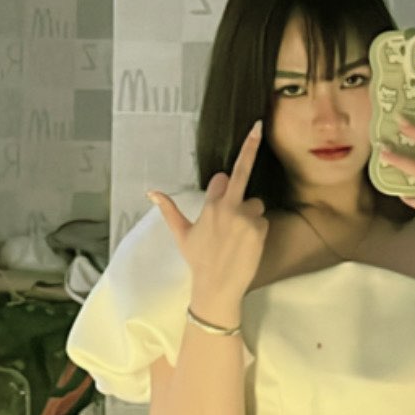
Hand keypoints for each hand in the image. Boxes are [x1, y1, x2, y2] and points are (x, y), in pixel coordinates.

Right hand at [147, 121, 267, 312]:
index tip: (220, 190)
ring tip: (238, 237)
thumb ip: (169, 210)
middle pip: (241, 174)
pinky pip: (263, 220)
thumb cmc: (198, 260)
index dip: (220, 186)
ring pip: (255, 204)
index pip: (221, 178)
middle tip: (258, 127)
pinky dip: (257, 230)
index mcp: (210, 205)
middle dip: (250, 148)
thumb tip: (151, 192)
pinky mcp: (260, 228)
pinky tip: (246, 245)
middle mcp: (228, 207)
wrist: (218, 287)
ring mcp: (246, 217)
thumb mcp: (181, 234)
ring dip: (250, 215)